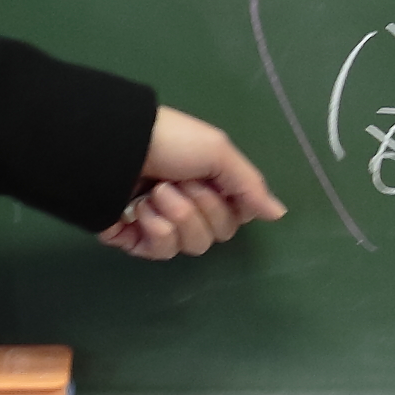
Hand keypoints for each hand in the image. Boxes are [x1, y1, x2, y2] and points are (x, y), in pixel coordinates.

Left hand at [101, 107, 283, 260]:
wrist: (115, 147)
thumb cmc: (170, 142)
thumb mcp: (218, 152)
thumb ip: (250, 186)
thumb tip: (279, 215)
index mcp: (212, 186)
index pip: (237, 218)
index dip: (230, 207)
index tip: (218, 185)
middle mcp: (191, 208)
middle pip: (217, 235)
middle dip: (200, 208)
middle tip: (179, 184)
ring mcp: (163, 226)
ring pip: (192, 247)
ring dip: (176, 217)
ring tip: (155, 194)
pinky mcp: (137, 240)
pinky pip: (161, 252)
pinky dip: (155, 230)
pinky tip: (141, 210)